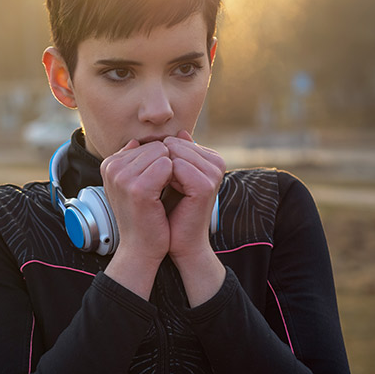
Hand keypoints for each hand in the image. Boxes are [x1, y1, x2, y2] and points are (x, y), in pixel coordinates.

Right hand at [100, 139, 174, 297]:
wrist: (141, 248)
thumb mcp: (135, 183)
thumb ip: (136, 161)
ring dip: (173, 171)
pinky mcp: (138, 188)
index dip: (160, 162)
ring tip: (166, 193)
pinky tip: (170, 193)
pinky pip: (167, 165)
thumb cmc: (143, 216)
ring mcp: (122, 177)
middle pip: (156, 146)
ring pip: (163, 153)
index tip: (158, 184)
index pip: (146, 144)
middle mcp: (112, 168)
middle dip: (168, 164)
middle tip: (166, 189)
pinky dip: (175, 177)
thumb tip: (137, 140)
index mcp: (109, 164)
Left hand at [160, 131, 224, 260]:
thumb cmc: (172, 211)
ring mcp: (213, 173)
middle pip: (174, 144)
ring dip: (160, 171)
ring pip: (174, 153)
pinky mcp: (205, 185)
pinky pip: (176, 166)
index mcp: (210, 158)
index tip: (158, 179)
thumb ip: (174, 155)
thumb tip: (177, 131)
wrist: (179, 242)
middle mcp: (216, 162)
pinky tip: (164, 192)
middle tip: (158, 186)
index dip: (159, 158)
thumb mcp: (171, 178)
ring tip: (163, 190)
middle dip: (159, 163)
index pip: (176, 140)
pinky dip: (163, 178)